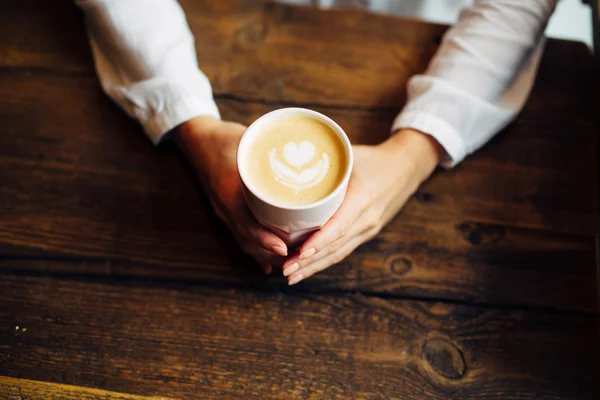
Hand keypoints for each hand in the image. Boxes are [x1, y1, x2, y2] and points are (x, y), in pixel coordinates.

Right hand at [174, 116, 287, 273]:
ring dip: (265, 254)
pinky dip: (257, 249)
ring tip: (289, 263)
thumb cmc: (224, 138)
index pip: (245, 222)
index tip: (283, 249)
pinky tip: (268, 264)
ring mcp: (224, 211)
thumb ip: (272, 149)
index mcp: (229, 192)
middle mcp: (225, 206)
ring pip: (244, 241)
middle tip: (297, 261)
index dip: (264, 238)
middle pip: (247, 240)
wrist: (197, 139)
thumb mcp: (248, 141)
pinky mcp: (227, 211)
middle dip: (271, 254)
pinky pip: (241, 235)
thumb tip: (302, 154)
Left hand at [282, 129, 441, 284]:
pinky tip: (307, 269)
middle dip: (309, 261)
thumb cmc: (374, 158)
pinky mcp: (366, 233)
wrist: (406, 167)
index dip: (319, 241)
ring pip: (339, 253)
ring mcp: (368, 229)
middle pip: (336, 246)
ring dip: (314, 267)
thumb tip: (287, 158)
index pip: (339, 225)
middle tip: (285, 270)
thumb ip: (322, 159)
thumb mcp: (350, 154)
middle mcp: (367, 219)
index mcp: (363, 198)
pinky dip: (324, 261)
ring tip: (291, 276)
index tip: (300, 252)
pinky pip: (343, 250)